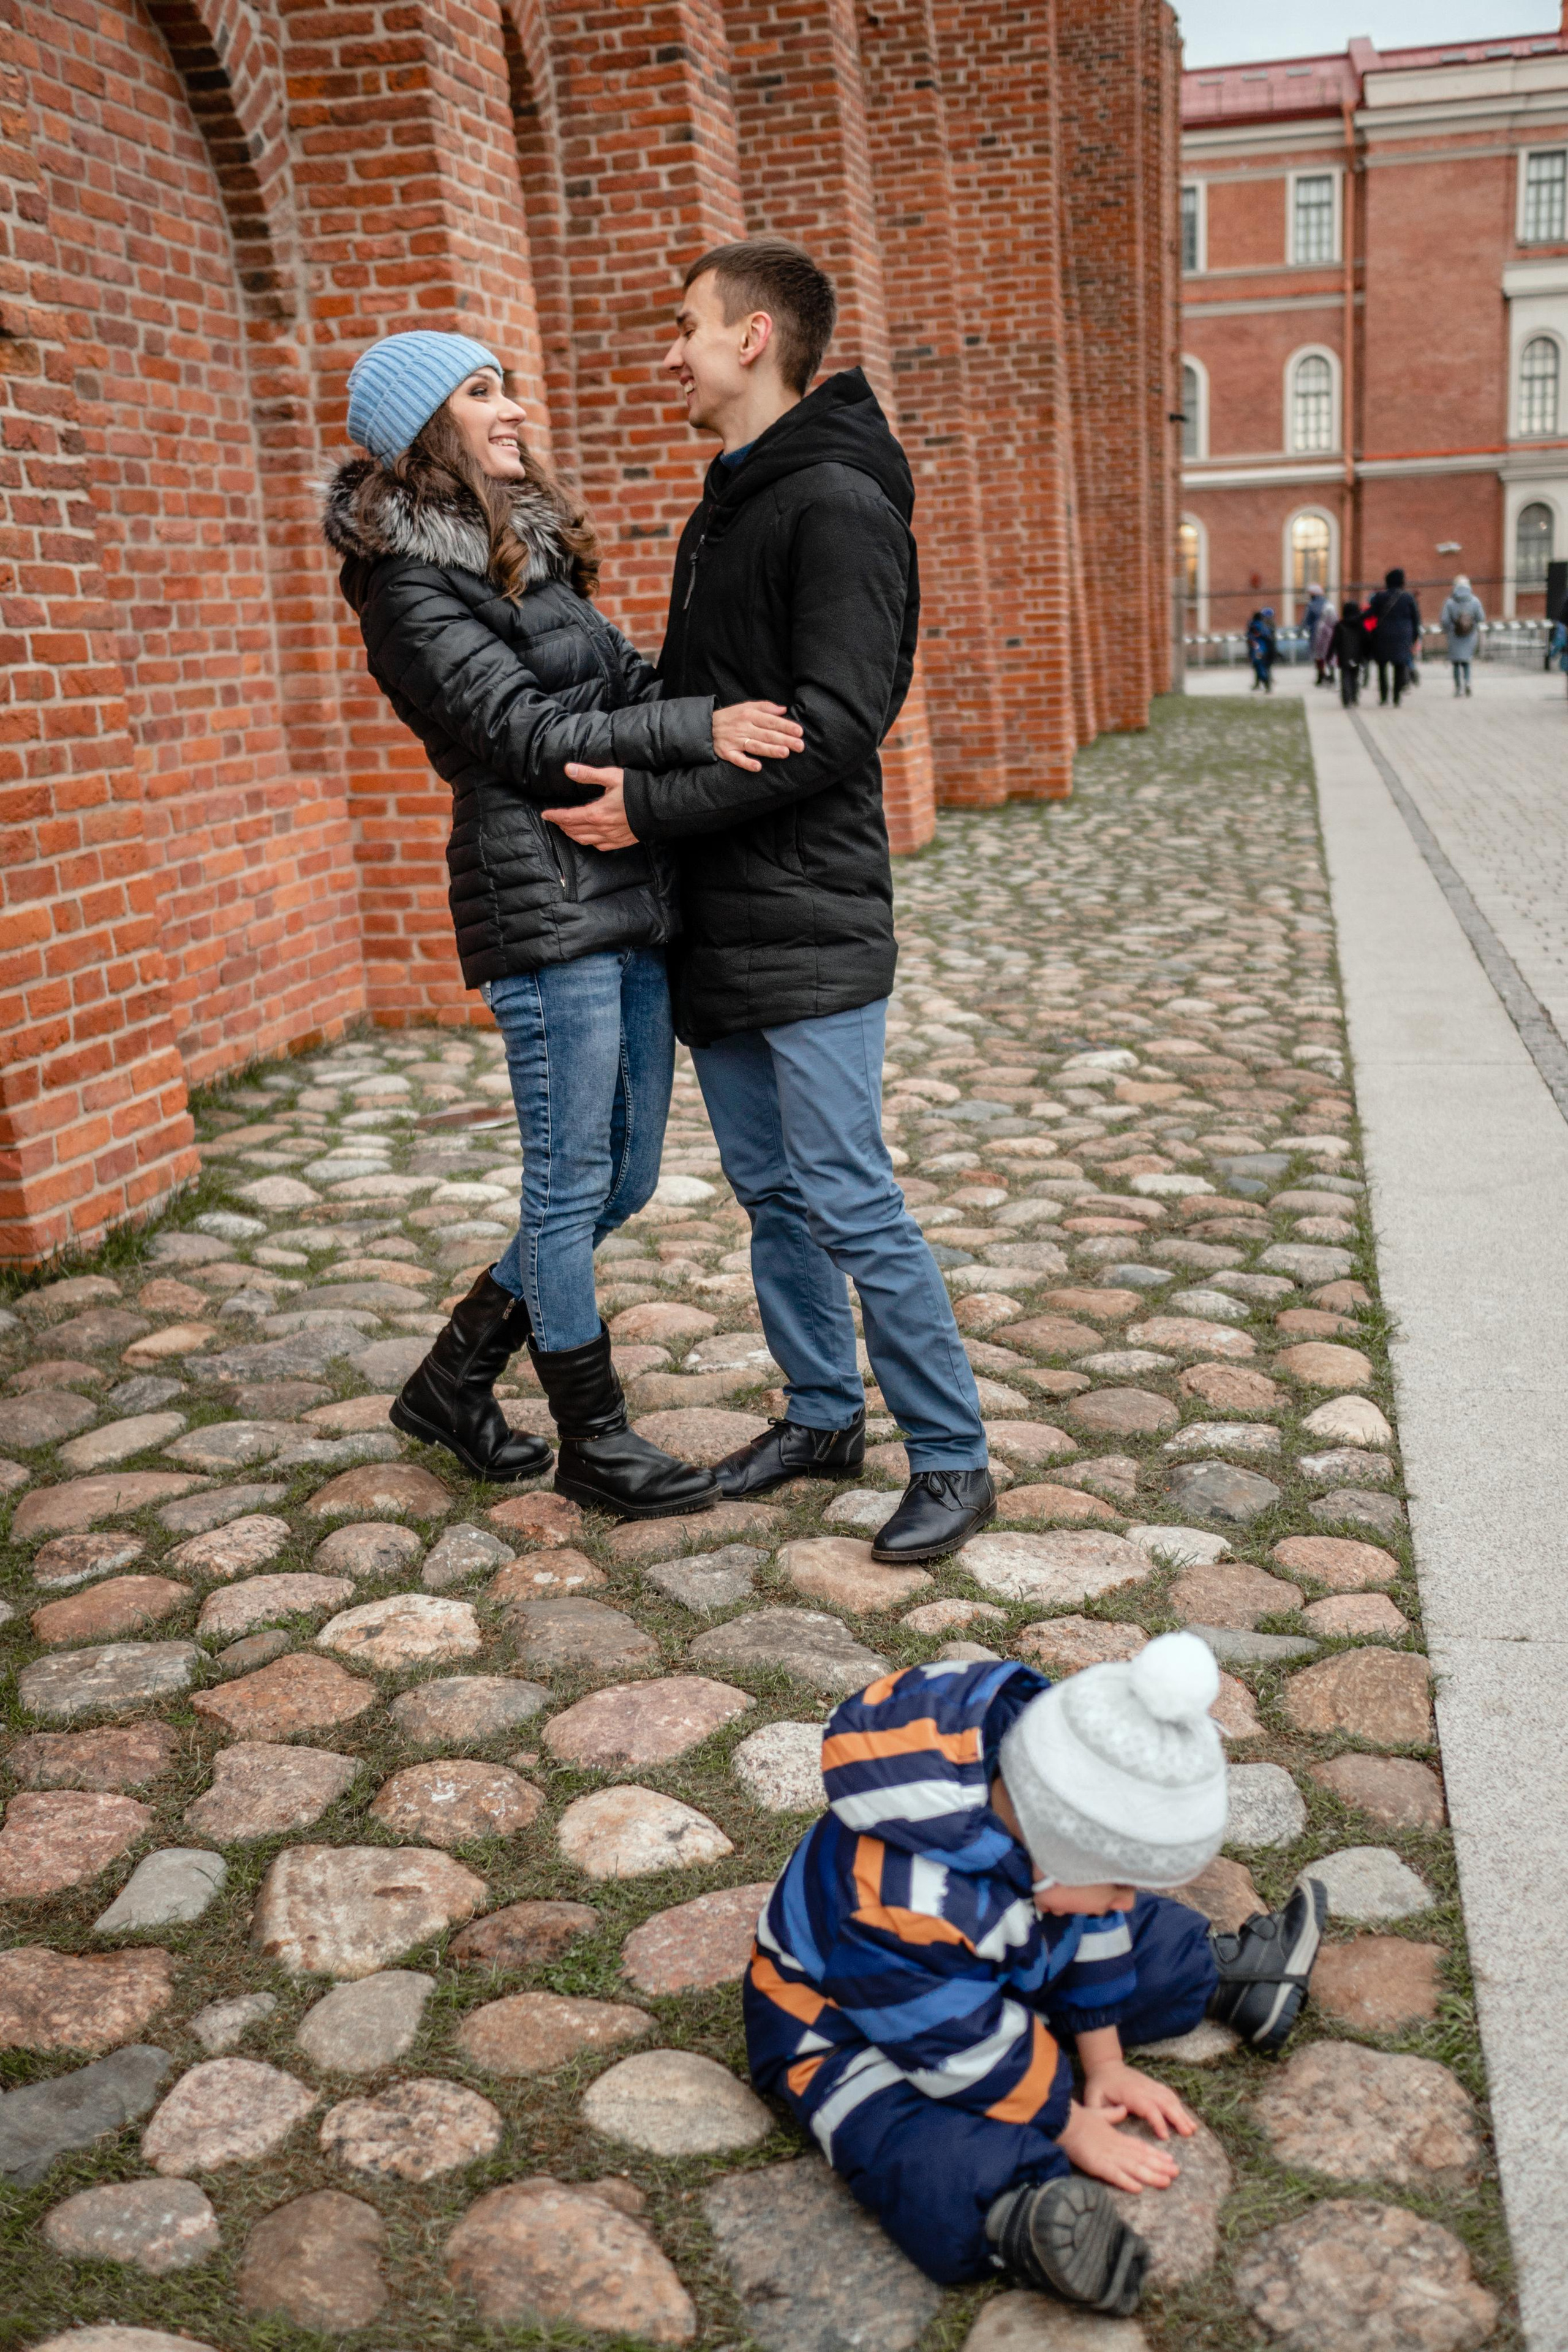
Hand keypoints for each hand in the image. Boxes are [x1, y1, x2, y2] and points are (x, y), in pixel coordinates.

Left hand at [544, 767, 635, 849]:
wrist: (660, 808)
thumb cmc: (636, 790)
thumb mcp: (611, 777)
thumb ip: (588, 774)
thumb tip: (568, 769)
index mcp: (596, 813)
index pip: (568, 817)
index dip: (554, 816)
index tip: (545, 814)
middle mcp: (601, 829)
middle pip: (574, 830)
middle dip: (561, 825)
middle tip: (554, 820)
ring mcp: (611, 837)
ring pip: (584, 840)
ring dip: (572, 834)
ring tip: (566, 829)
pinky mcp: (620, 842)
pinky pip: (599, 846)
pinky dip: (589, 842)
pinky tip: (588, 838)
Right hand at [712, 700, 803, 771]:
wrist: (705, 726)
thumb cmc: (731, 716)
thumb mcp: (747, 706)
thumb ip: (766, 707)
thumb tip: (784, 709)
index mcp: (750, 715)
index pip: (771, 721)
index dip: (786, 726)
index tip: (799, 731)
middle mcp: (743, 728)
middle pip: (766, 734)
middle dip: (784, 739)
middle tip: (800, 746)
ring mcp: (735, 741)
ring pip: (755, 746)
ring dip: (770, 750)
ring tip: (785, 753)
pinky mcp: (727, 752)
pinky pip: (737, 759)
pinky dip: (746, 763)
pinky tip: (757, 767)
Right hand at [1057, 2100, 1181, 2193]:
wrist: (1064, 2119)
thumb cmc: (1079, 2118)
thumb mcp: (1099, 2114)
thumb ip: (1112, 2115)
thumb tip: (1123, 2109)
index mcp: (1117, 2137)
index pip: (1141, 2147)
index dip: (1156, 2155)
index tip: (1171, 2160)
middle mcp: (1117, 2148)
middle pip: (1142, 2158)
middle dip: (1160, 2166)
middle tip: (1177, 2173)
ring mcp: (1109, 2157)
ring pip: (1134, 2168)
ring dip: (1151, 2176)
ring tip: (1166, 2182)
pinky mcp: (1098, 2164)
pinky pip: (1115, 2175)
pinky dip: (1127, 2182)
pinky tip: (1138, 2188)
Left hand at [1080, 2058, 1195, 2142]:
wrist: (1105, 2065)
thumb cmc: (1099, 2085)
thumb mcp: (1093, 2098)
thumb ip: (1100, 2110)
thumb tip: (1118, 2115)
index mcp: (1130, 2093)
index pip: (1148, 2107)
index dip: (1158, 2121)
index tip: (1165, 2136)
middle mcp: (1144, 2088)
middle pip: (1165, 2102)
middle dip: (1178, 2118)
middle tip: (1188, 2133)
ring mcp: (1150, 2085)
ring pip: (1170, 2098)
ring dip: (1182, 2112)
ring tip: (1192, 2128)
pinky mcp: (1153, 2085)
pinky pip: (1169, 2094)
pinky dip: (1179, 2105)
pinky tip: (1186, 2116)